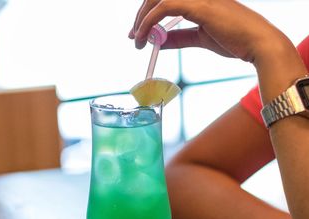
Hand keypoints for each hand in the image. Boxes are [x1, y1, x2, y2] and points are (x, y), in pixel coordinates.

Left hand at [129, 0, 283, 62]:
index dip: (147, 12)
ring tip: (137, 40)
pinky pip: (163, 8)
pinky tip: (143, 38)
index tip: (137, 31)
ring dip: (141, 19)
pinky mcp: (196, 3)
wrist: (255, 43)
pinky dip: (148, 23)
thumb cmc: (233, 39)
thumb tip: (159, 42)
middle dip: (140, 15)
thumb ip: (180, 37)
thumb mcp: (200, 37)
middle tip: (134, 36)